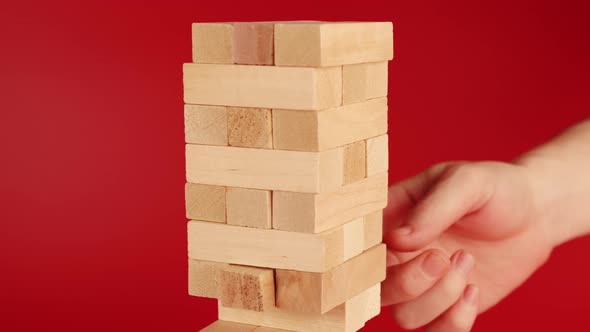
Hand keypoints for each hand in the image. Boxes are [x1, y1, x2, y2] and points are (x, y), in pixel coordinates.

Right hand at [382, 161, 553, 330]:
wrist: (534, 214)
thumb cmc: (494, 189)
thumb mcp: (466, 183)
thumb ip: (432, 209)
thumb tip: (397, 240)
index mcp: (390, 219)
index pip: (357, 246)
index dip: (365, 258)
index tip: (401, 249)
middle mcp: (398, 255)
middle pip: (375, 290)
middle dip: (409, 282)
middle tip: (442, 257)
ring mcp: (421, 284)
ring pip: (405, 316)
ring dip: (439, 298)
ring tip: (466, 262)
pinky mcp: (447, 306)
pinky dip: (455, 321)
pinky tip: (474, 290)